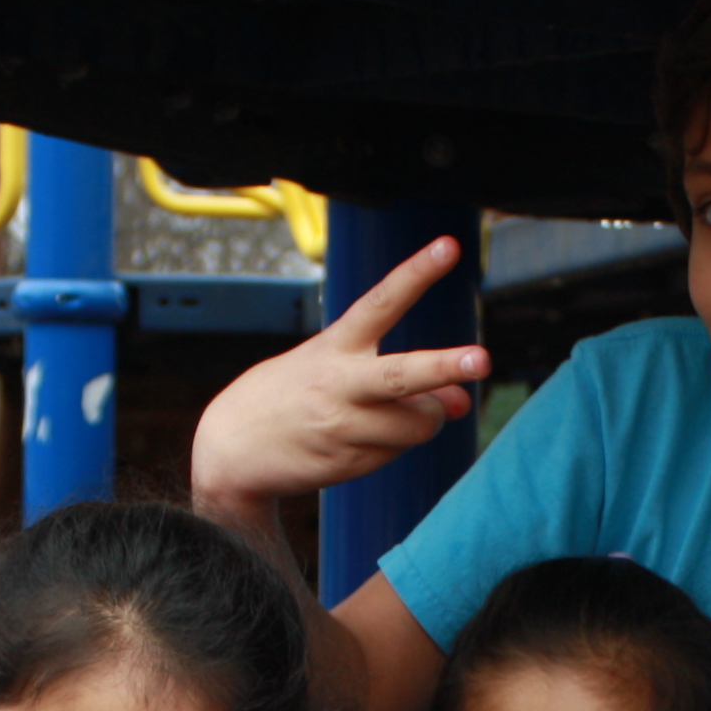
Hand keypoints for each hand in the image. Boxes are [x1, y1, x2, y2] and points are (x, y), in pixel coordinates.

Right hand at [189, 235, 488, 517]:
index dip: (416, 273)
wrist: (229, 449)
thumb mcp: (333, 371)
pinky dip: (396, 445)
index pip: (381, 301)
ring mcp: (343, 426)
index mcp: (334, 346)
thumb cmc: (289, 398)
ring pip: (416, 425)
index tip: (449, 247)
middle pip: (401, 375)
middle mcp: (339, 384)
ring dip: (427, 419)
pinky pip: (396, 452)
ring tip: (407, 414)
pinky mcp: (346, 463)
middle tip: (481, 359)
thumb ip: (397, 379)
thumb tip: (461, 402)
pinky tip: (364, 440)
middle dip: (443, 366)